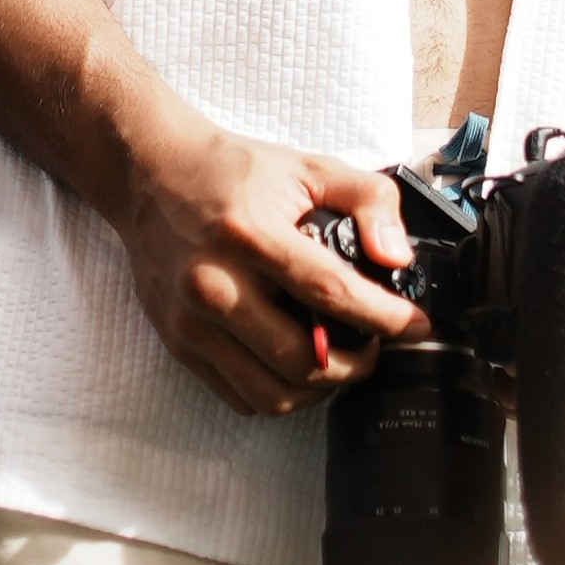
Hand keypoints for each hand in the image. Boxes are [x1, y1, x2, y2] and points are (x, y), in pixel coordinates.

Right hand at [110, 113, 429, 416]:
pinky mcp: (178, 343)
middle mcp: (214, 284)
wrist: (150, 174)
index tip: (414, 325)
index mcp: (250, 235)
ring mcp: (191, 322)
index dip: (383, 318)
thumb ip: (368, 200)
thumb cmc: (230, 171)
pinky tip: (296, 366)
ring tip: (338, 361)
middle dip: (357, 364)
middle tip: (375, 345)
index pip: (329, 293)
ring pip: (272, 394)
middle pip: (303, 359)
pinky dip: (278, 394)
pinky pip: (239, 397)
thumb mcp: (308, 167)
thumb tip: (395, 257)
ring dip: (320, 389)